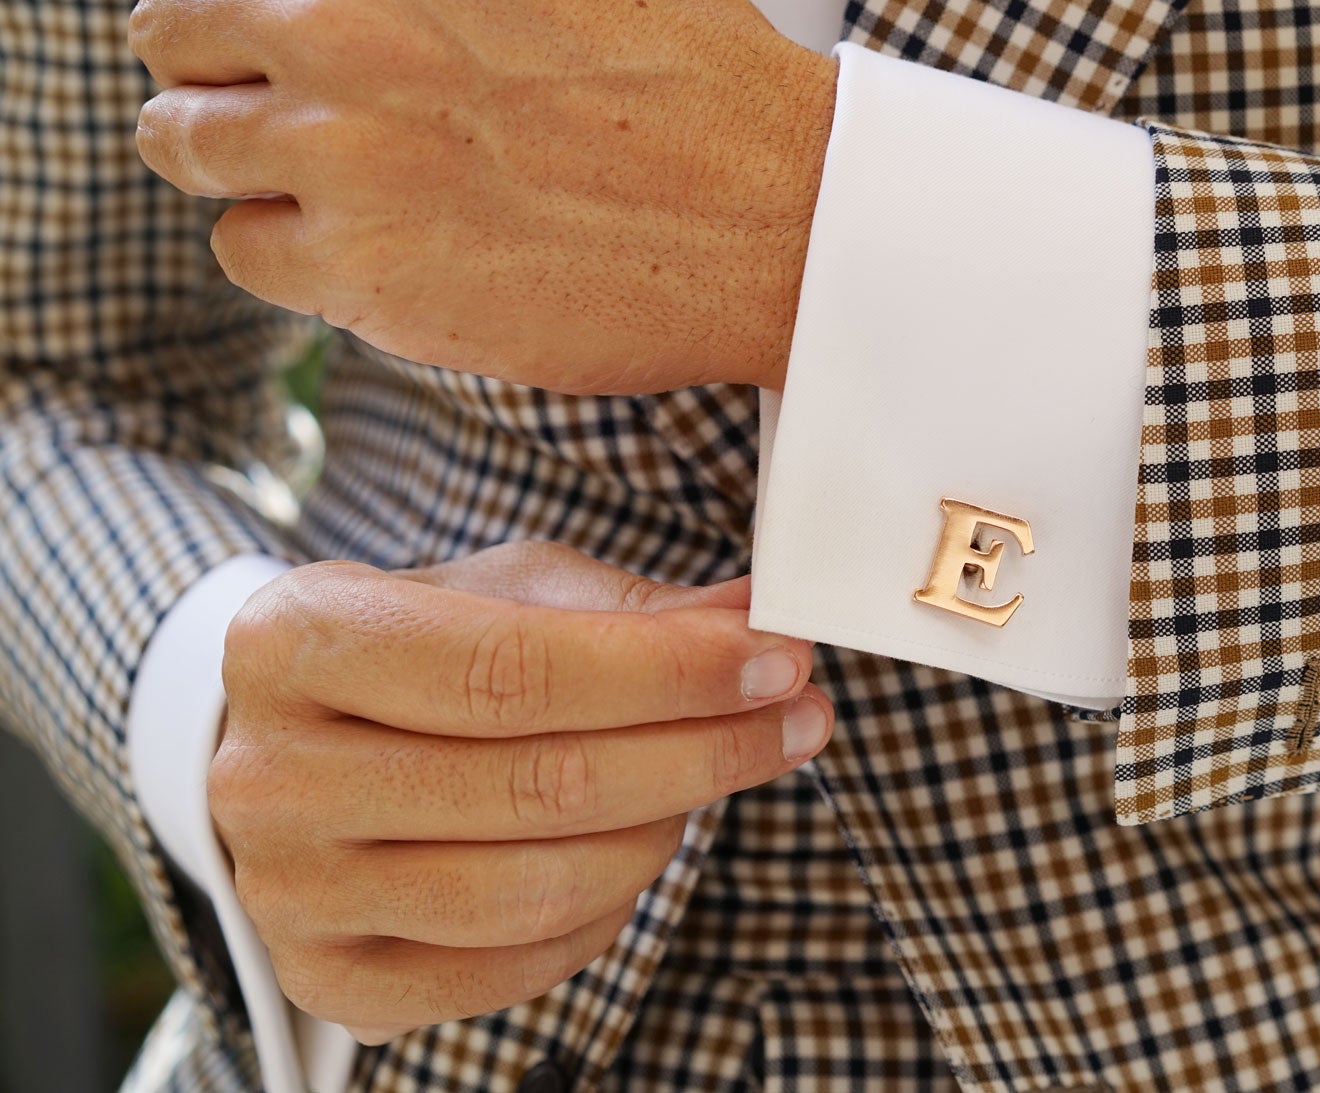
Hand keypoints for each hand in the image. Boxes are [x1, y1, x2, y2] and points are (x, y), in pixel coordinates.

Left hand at [119, 0, 835, 394]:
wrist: (785, 216)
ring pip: (180, 140)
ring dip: (245, 154)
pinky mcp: (361, 270)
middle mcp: (341, 14)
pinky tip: (388, 234)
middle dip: (221, 60)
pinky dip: (296, 247)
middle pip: (166, 28)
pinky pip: (240, 248)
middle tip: (306, 95)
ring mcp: (342, 148)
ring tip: (348, 168)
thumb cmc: (691, 76)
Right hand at [208, 541, 828, 1042]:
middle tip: (797, 718)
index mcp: (299, 642)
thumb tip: (757, 617)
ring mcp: (290, 892)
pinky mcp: (333, 978)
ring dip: (664, 831)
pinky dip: (607, 911)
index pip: (510, 670)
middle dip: (700, 749)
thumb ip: (627, 607)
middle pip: (536, 784)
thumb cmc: (420, 650)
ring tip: (712, 776)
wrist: (299, 741)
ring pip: (533, 887)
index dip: (664, 672)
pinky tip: (640, 846)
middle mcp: (271, 776)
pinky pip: (514, 966)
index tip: (774, 659)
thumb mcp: (506, 590)